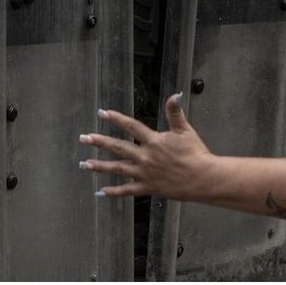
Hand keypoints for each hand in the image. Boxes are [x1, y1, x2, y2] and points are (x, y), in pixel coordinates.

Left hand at [79, 94, 210, 198]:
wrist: (201, 178)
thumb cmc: (195, 153)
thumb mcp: (185, 129)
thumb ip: (175, 112)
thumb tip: (175, 94)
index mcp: (154, 140)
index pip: (131, 127)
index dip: (116, 119)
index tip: (102, 113)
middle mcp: (145, 157)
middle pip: (118, 147)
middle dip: (100, 142)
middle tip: (84, 138)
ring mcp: (144, 174)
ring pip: (118, 169)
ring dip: (100, 166)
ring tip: (85, 164)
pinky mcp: (147, 188)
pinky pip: (126, 191)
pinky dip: (113, 192)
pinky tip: (100, 192)